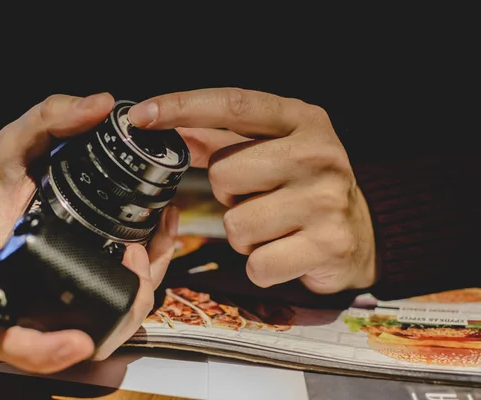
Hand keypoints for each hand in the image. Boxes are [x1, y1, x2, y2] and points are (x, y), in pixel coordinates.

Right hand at [0, 93, 178, 373]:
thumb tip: (102, 105)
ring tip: (160, 230)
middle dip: (126, 302)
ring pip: (114, 308)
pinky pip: (123, 281)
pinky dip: (150, 260)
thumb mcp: (8, 143)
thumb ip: (48, 119)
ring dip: (147, 278)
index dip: (45, 351)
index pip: (15, 337)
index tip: (81, 338)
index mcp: (7, 275)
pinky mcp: (85, 272)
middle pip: (85, 328)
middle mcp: (38, 290)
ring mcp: (65, 284)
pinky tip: (163, 227)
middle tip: (138, 254)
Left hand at [128, 88, 375, 294]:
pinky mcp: (328, 246)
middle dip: (228, 194)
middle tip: (256, 197)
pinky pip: (256, 264)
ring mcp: (326, 201)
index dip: (182, 106)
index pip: (233, 104)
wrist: (361, 234)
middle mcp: (319, 154)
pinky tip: (284, 252)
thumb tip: (164, 126)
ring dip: (244, 234)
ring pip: (236, 226)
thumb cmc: (305, 186)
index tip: (141, 115)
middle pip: (224, 173)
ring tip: (274, 226)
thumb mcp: (273, 150)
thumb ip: (220, 139)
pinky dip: (260, 265)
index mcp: (303, 120)